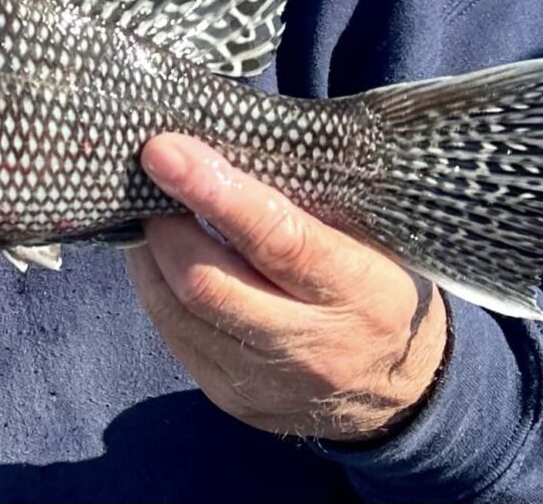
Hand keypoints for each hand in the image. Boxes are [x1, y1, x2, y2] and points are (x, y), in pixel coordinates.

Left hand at [126, 133, 446, 442]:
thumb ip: (306, 197)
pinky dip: (157, 287)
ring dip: (151, 253)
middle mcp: (309, 347)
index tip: (164, 151)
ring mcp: (267, 383)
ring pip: (178, 311)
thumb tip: (222, 142)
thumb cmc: (376, 280)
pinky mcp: (233, 401)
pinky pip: (175, 337)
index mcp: (356, 291)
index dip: (213, 191)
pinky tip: (159, 255)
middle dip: (164, 223)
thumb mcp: (368, 234)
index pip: (276, 239)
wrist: (394, 389)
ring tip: (148, 209)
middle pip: (207, 283)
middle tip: (148, 177)